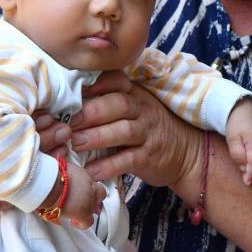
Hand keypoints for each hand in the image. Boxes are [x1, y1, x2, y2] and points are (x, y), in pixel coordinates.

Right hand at [44, 156, 106, 228]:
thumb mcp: (56, 163)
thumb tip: (62, 148)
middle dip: (93, 197)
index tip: (77, 190)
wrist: (46, 186)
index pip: (92, 181)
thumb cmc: (47, 173)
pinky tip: (74, 222)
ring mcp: (88, 201)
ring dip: (87, 210)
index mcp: (83, 175)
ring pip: (95, 208)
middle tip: (82, 201)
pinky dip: (82, 223)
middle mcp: (89, 187)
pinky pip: (87, 222)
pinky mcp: (82, 213)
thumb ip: (61, 158)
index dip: (87, 187)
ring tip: (76, 212)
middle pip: (100, 193)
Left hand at [68, 71, 203, 194]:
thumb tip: (65, 104)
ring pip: (123, 130)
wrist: (186, 153)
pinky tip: (91, 171)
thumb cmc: (148, 129)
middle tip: (66, 122)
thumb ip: (107, 102)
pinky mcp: (150, 157)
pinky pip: (128, 160)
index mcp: (134, 93)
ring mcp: (148, 133)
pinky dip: (108, 166)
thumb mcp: (134, 109)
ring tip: (75, 144)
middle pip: (117, 104)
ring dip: (97, 136)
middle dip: (90, 112)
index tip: (69, 93)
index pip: (115, 80)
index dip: (93, 84)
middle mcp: (142, 109)